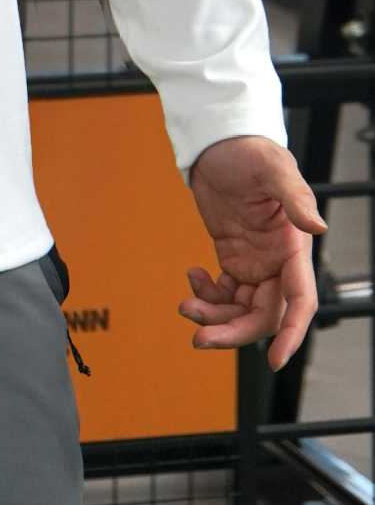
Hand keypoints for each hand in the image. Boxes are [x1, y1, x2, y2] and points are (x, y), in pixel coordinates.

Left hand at [182, 134, 326, 371]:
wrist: (220, 144)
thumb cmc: (250, 151)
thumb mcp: (272, 168)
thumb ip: (294, 198)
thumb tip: (318, 226)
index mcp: (293, 247)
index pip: (300, 300)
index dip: (291, 333)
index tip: (276, 361)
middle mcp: (277, 262)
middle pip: (263, 315)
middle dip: (233, 331)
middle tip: (199, 337)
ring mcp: (255, 262)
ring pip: (241, 309)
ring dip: (214, 316)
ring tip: (186, 305)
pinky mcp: (233, 257)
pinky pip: (224, 293)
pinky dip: (207, 295)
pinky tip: (192, 277)